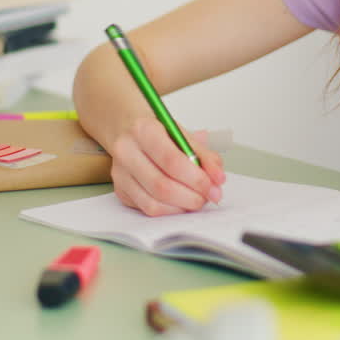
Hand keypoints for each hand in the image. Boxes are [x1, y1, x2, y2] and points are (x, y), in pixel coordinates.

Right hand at [107, 117, 224, 215]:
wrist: (127, 129)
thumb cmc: (158, 132)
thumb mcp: (183, 134)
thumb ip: (204, 155)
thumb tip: (218, 179)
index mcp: (143, 129)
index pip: (171, 160)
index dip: (196, 178)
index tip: (213, 186)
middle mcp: (126, 151)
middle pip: (161, 185)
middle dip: (192, 196)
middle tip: (209, 196)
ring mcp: (120, 173)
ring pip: (153, 203)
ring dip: (182, 207)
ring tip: (197, 199)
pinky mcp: (120, 190)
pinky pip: (148, 209)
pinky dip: (170, 211)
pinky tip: (181, 203)